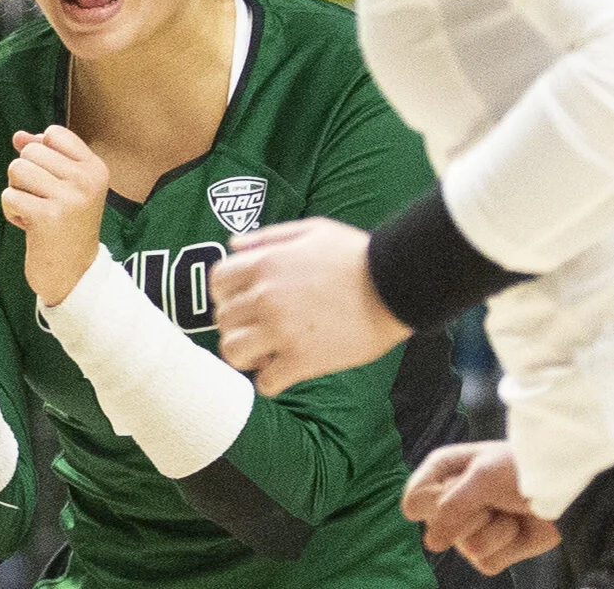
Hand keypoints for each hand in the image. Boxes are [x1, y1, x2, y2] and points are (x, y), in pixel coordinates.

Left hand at [2, 125, 108, 306]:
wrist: (75, 274)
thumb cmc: (68, 226)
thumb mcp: (67, 186)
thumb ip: (46, 157)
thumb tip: (19, 136)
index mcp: (95, 168)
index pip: (54, 134)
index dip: (40, 153)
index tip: (50, 180)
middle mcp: (86, 180)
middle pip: (30, 151)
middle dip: (25, 175)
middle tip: (41, 200)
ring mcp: (68, 198)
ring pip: (17, 170)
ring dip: (17, 192)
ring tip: (34, 210)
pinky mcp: (46, 217)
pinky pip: (9, 196)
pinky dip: (12, 211)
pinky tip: (29, 225)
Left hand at [209, 216, 409, 395]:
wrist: (396, 283)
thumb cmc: (356, 254)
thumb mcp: (310, 230)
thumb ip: (267, 237)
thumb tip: (233, 244)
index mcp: (264, 263)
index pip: (217, 281)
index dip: (227, 292)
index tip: (243, 299)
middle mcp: (265, 297)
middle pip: (223, 319)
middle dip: (237, 323)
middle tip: (258, 327)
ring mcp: (282, 331)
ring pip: (233, 353)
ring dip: (246, 354)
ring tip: (266, 351)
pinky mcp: (302, 361)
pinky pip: (265, 383)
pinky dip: (271, 380)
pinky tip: (285, 368)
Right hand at [402, 441, 559, 573]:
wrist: (564, 489)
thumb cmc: (521, 469)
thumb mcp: (482, 476)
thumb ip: (450, 507)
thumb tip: (431, 545)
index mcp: (442, 473)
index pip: (414, 501)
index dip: (434, 500)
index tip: (460, 485)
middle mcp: (450, 503)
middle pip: (437, 527)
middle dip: (471, 512)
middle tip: (493, 495)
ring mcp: (467, 531)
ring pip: (466, 546)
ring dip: (496, 528)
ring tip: (510, 509)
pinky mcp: (489, 555)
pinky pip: (487, 561)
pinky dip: (509, 545)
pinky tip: (519, 527)